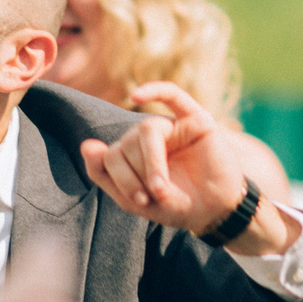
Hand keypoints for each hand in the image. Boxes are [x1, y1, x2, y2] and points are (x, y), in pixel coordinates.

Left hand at [81, 82, 296, 256]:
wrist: (216, 211)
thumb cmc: (177, 206)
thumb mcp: (134, 200)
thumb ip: (105, 175)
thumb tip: (86, 144)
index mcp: (133, 154)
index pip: (111, 154)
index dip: (120, 177)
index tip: (139, 200)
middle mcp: (149, 137)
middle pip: (127, 142)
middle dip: (136, 172)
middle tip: (155, 195)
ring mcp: (173, 126)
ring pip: (147, 129)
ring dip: (150, 161)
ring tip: (161, 187)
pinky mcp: (196, 119)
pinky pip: (172, 95)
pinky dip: (154, 90)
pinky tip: (136, 95)